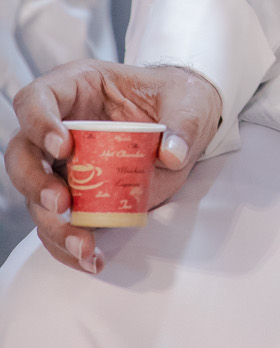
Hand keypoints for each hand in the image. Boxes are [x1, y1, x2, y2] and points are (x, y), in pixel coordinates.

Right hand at [5, 60, 222, 274]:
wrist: (188, 124)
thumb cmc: (179, 99)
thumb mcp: (190, 102)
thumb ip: (182, 124)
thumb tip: (172, 153)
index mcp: (78, 87)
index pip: (36, 99)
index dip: (39, 122)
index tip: (63, 146)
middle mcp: (61, 126)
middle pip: (21, 153)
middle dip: (34, 182)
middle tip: (61, 202)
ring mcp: (64, 164)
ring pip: (35, 197)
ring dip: (53, 225)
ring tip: (84, 244)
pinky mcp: (77, 196)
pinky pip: (58, 225)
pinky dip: (69, 246)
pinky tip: (92, 259)